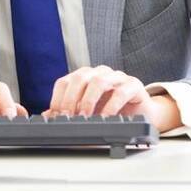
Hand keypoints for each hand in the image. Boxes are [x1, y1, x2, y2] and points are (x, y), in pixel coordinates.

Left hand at [41, 65, 181, 132]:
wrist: (143, 112)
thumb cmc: (114, 109)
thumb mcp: (89, 111)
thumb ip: (69, 112)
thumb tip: (47, 117)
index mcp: (85, 76)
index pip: (65, 81)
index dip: (58, 97)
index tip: (56, 114)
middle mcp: (99, 73)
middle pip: (79, 77)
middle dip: (71, 98)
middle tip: (68, 116)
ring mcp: (116, 77)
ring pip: (98, 81)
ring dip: (89, 100)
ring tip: (85, 117)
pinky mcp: (133, 85)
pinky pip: (120, 92)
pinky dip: (111, 106)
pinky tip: (106, 118)